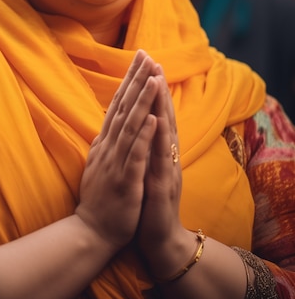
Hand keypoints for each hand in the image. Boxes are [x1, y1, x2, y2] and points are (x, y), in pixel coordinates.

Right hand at [75, 50, 159, 251]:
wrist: (91, 232)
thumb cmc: (100, 198)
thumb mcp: (100, 163)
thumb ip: (105, 143)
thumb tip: (106, 123)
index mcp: (105, 143)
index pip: (117, 104)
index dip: (129, 80)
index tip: (140, 58)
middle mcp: (109, 147)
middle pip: (123, 108)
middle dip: (136, 80)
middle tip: (146, 54)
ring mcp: (115, 163)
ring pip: (130, 127)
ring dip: (142, 101)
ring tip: (153, 78)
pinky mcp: (124, 181)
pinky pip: (135, 156)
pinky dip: (143, 136)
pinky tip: (152, 119)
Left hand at [135, 64, 188, 273]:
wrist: (158, 239)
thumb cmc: (148, 203)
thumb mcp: (143, 169)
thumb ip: (142, 147)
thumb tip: (133, 124)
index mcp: (157, 150)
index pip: (154, 113)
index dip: (149, 89)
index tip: (144, 63)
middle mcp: (165, 155)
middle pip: (162, 115)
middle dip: (156, 86)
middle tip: (152, 59)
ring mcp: (165, 168)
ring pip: (164, 131)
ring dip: (160, 103)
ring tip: (156, 79)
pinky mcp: (162, 185)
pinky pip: (159, 158)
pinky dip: (157, 137)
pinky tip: (155, 120)